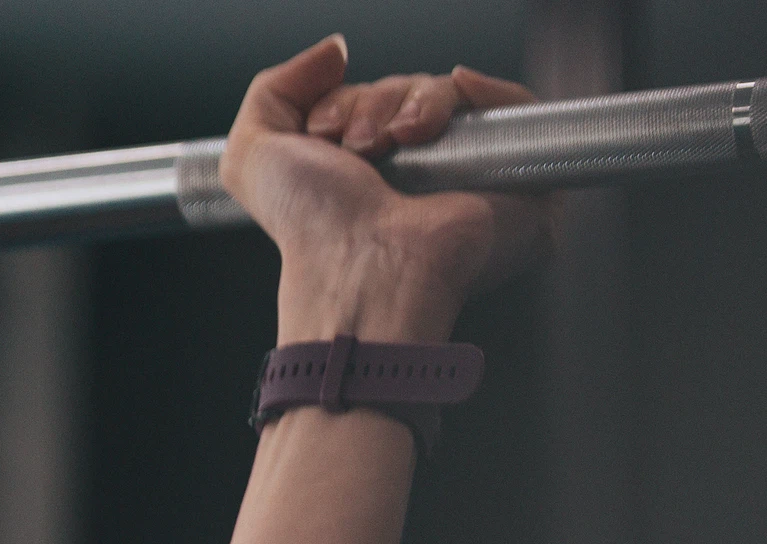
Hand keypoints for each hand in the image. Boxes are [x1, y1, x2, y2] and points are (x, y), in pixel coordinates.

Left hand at [220, 42, 550, 344]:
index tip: (324, 133)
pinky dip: (487, 89)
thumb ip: (273, 89)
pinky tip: (458, 94)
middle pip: (409, 93)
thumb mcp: (252, 154)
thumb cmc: (312, 232)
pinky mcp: (515, 179)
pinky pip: (515, 106)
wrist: (362, 269)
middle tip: (359, 146)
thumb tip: (335, 51)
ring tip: (396, 143)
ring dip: (416, 101)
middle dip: (376, 102)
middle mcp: (416, 177)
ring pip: (453, 96)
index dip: (344, 101)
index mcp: (363, 176)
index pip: (369, 102)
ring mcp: (467, 178)